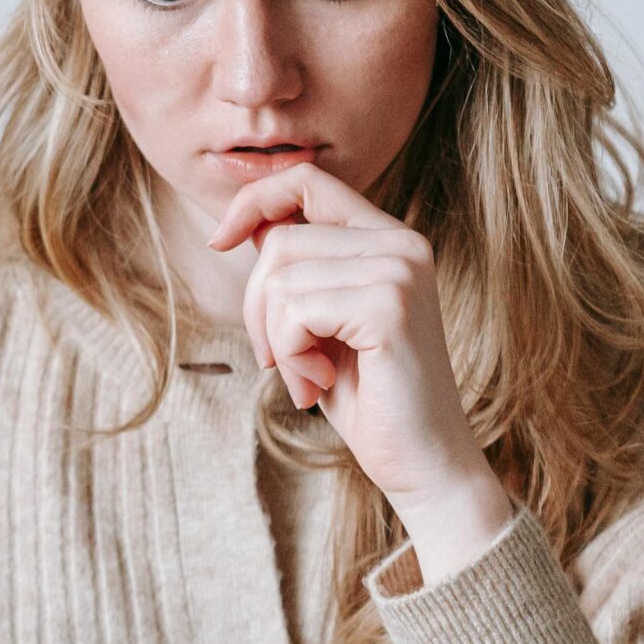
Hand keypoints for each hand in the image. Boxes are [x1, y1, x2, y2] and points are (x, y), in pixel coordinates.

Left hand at [209, 163, 515, 584]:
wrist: (423, 463)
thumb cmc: (368, 399)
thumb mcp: (321, 323)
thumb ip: (300, 270)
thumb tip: (249, 227)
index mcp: (389, 239)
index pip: (308, 180)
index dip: (254, 201)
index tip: (220, 243)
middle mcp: (402, 243)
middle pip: (281, 240)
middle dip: (258, 307)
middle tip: (282, 361)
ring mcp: (400, 270)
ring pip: (281, 277)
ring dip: (277, 339)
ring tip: (310, 378)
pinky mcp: (390, 305)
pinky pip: (295, 311)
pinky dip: (291, 354)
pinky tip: (319, 385)